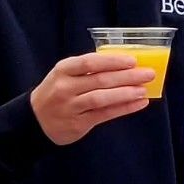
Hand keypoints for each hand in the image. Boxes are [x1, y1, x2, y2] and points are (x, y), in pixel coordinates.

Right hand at [31, 54, 153, 145]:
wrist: (35, 120)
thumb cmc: (57, 92)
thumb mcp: (65, 75)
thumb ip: (89, 70)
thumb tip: (124, 65)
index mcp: (63, 70)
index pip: (89, 63)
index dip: (112, 61)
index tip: (133, 60)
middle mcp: (65, 87)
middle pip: (100, 80)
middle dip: (127, 76)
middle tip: (148, 74)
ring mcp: (71, 106)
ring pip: (102, 98)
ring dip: (126, 93)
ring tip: (144, 90)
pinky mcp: (78, 123)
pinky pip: (104, 114)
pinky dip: (124, 108)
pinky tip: (139, 103)